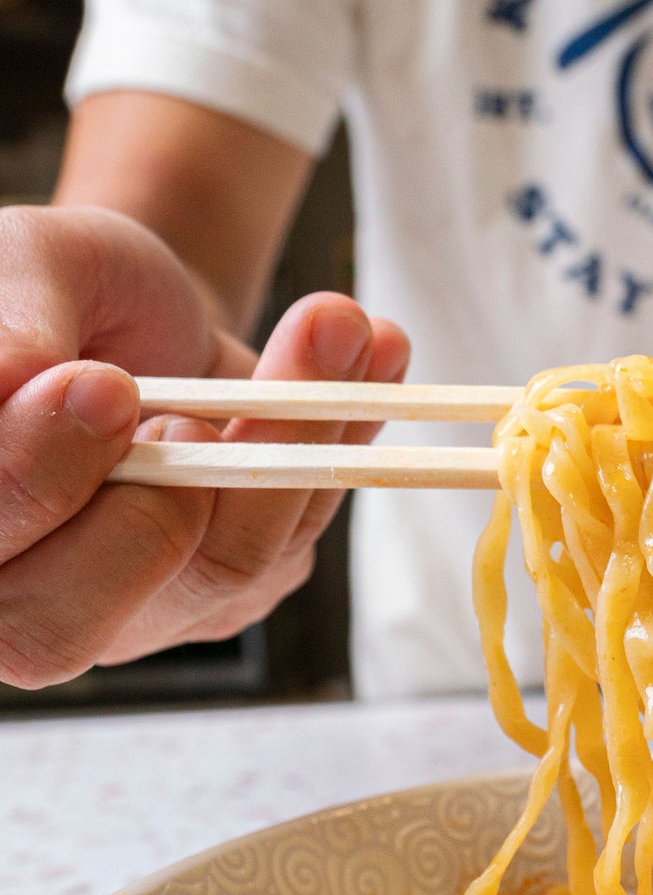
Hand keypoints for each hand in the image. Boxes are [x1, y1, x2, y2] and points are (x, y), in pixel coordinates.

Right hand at [0, 205, 408, 686]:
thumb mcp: (32, 267)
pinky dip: (340, 435)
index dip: (35, 479)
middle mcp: (24, 602)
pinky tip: (374, 347)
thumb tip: (17, 379)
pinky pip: (294, 535)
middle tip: (194, 410)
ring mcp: (137, 614)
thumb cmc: (62, 292)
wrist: (140, 309)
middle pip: (63, 626)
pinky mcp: (233, 591)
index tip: (103, 386)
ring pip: (218, 571)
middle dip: (147, 507)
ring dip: (286, 442)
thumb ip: (12, 326)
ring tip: (333, 325)